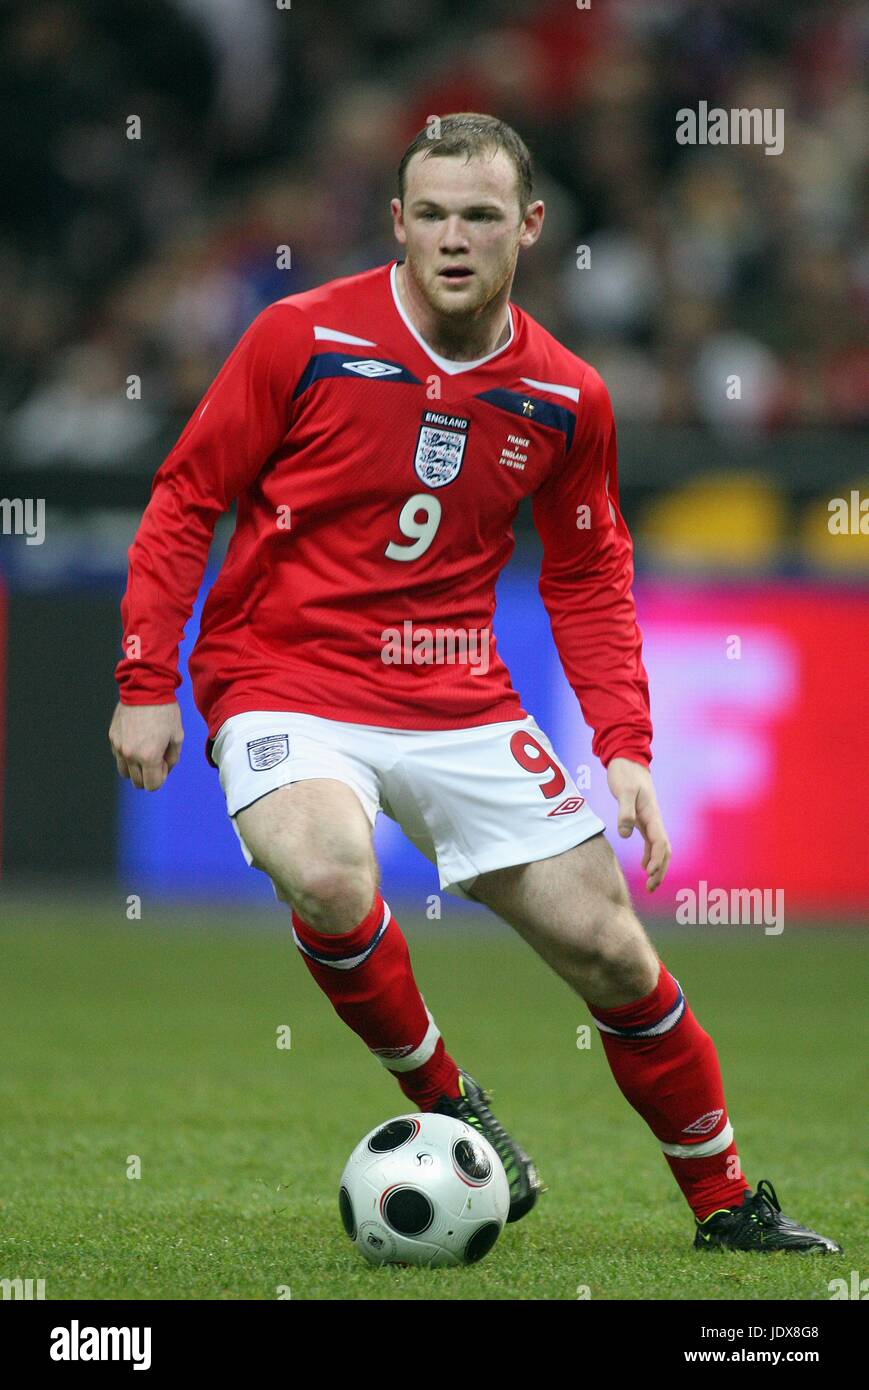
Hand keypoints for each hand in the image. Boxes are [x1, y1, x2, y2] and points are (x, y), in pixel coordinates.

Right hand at [108, 701, 183, 790]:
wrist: (145, 689)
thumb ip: (172, 758)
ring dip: (136, 768)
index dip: (161, 778)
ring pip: (125, 772)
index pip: (152, 785)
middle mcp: (131, 755)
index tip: (164, 763)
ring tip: (145, 751)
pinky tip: (137, 740)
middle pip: (137, 782)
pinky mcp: (112, 738)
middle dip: (149, 775)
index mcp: (149, 757)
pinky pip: (119, 756)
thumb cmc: (165, 711)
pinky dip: (127, 755)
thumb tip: (164, 768)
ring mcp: (119, 747)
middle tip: (157, 757)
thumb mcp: (177, 736)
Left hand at [606, 757, 670, 891]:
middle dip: (660, 870)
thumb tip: (627, 834)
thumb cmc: (625, 774)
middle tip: (651, 887)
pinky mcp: (642, 819)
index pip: (660, 842)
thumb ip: (625, 812)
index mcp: (652, 815)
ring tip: (650, 884)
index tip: (649, 873)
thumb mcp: (623, 791)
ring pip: (659, 849)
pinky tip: (644, 866)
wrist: (627, 759)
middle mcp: (654, 820)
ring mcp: (650, 820)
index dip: (657, 859)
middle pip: (664, 850)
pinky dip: (650, 856)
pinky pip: (651, 843)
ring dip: (657, 866)